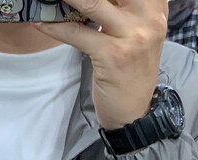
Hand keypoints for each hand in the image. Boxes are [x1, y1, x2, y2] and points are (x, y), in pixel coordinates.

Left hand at [33, 0, 167, 130]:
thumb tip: (88, 0)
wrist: (135, 111)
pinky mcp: (114, 57)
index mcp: (155, 5)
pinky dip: (56, 27)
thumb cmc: (130, 70)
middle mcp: (149, 16)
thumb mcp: (137, 31)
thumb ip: (124, 7)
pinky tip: (41, 22)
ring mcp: (133, 36)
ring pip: (93, 2)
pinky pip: (79, 34)